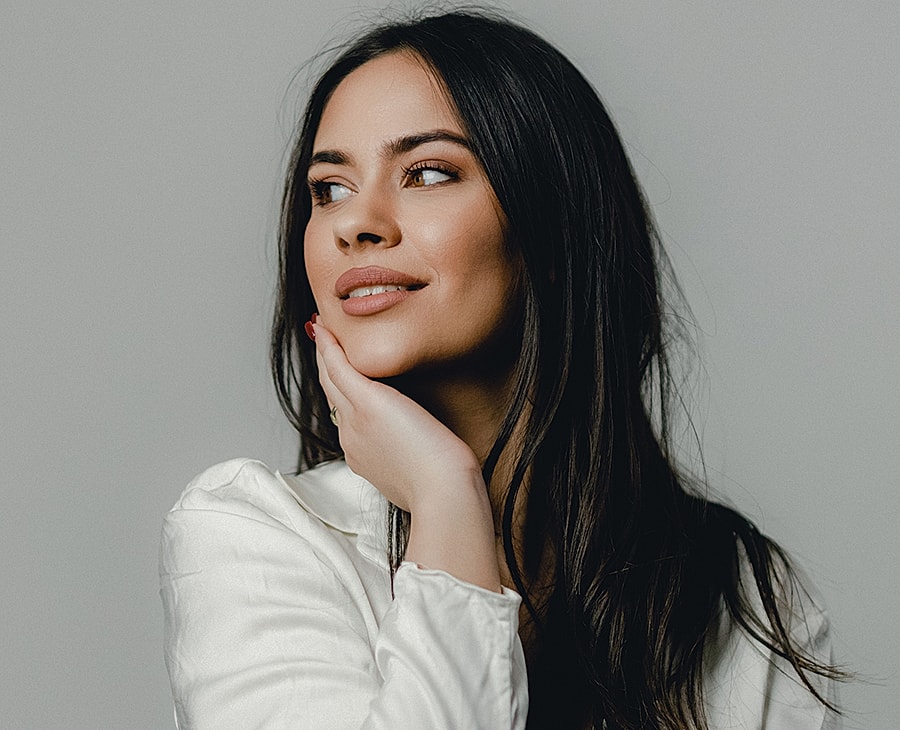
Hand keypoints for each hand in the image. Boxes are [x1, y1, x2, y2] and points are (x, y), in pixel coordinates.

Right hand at [313, 321, 500, 590]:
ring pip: (330, 377)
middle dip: (324, 365)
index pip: (344, 413)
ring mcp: (354, 419)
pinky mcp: (368, 403)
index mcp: (361, 453)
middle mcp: (350, 436)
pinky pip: (339, 367)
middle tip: (321, 338)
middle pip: (331, 392)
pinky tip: (326, 327)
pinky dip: (330, 346)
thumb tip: (416, 447)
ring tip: (322, 327)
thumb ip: (405, 457)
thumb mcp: (414, 474)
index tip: (337, 371)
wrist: (442, 492)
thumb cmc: (441, 487)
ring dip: (324, 350)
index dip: (338, 389)